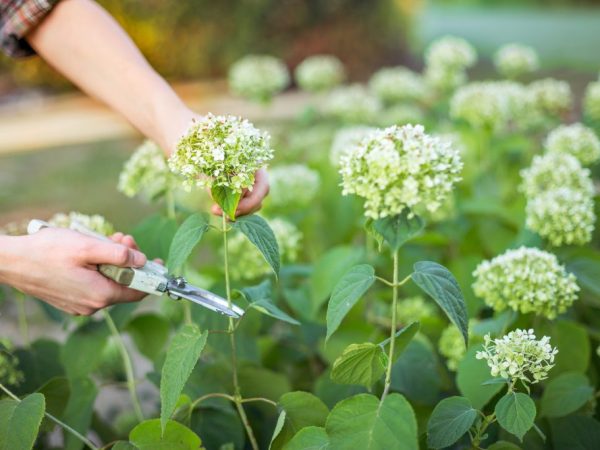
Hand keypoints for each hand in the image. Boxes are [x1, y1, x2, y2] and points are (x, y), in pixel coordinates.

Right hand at [0, 228, 147, 315]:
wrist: (11, 262)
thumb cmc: (47, 252)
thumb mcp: (88, 247)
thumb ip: (118, 254)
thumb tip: (141, 260)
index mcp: (100, 295)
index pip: (139, 292)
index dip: (151, 276)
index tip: (156, 260)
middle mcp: (92, 306)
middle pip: (123, 284)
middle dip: (128, 260)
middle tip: (123, 238)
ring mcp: (80, 305)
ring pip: (108, 282)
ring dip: (113, 261)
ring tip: (106, 240)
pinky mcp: (70, 300)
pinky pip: (94, 284)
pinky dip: (99, 268)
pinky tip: (92, 252)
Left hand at [164, 111, 269, 217]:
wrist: (173, 130)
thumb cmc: (187, 137)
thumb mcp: (199, 158)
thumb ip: (214, 180)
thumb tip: (226, 203)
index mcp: (248, 153)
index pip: (261, 184)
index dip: (251, 201)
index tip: (232, 211)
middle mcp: (248, 163)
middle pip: (258, 194)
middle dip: (244, 208)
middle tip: (225, 217)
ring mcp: (238, 172)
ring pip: (248, 198)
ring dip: (236, 209)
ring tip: (215, 212)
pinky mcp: (226, 180)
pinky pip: (235, 197)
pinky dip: (227, 206)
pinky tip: (214, 209)